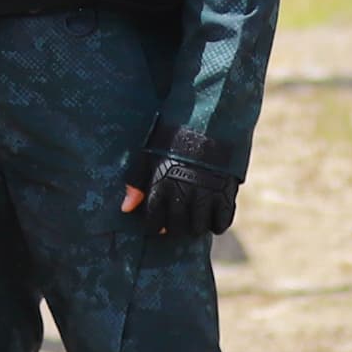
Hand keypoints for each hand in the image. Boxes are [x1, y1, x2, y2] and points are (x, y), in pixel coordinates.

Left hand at [126, 129, 241, 238]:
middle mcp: (183, 192)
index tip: (157, 225)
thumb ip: (136, 184)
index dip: (154, 227)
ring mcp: (205, 194)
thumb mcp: (149, 157)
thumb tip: (125, 209)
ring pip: (199, 228)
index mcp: (161, 185)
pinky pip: (221, 221)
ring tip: (193, 219)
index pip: (153, 221)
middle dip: (174, 228)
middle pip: (177, 228)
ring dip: (195, 227)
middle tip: (176, 222)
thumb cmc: (172, 142)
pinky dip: (216, 224)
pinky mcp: (225, 193)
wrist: (206, 123)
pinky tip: (211, 216)